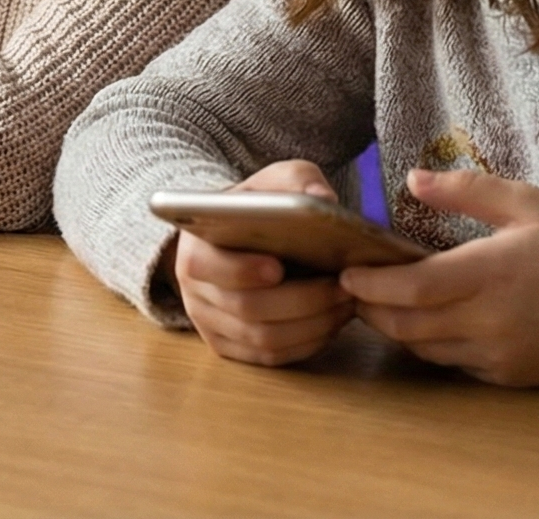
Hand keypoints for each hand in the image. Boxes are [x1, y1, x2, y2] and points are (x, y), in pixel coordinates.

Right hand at [171, 160, 358, 366]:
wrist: (236, 237)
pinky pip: (270, 358)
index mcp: (194, 248)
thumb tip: (321, 198)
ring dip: (311, 325)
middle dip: (301, 301)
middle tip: (341, 288)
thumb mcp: (274, 181)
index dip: (241, 271)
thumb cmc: (257, 208)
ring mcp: (210, 325)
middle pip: (246, 310)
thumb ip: (297, 180)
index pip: (205, 267)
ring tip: (344, 304)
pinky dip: (305, 344)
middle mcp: (193, 292)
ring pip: (263, 340)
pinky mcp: (230, 348)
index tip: (278, 267)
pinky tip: (331, 323)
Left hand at [339, 168, 538, 386]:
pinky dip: (433, 346)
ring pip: (426, 349)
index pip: (414, 287)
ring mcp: (499, 352)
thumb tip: (412, 179)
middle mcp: (491, 319)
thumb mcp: (524, 203)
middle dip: (373, 309)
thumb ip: (466, 191)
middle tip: (354, 291)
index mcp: (492, 272)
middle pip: (409, 324)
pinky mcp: (508, 375)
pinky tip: (428, 325)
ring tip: (382, 305)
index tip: (347, 271)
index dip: (373, 283)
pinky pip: (454, 364)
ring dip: (398, 330)